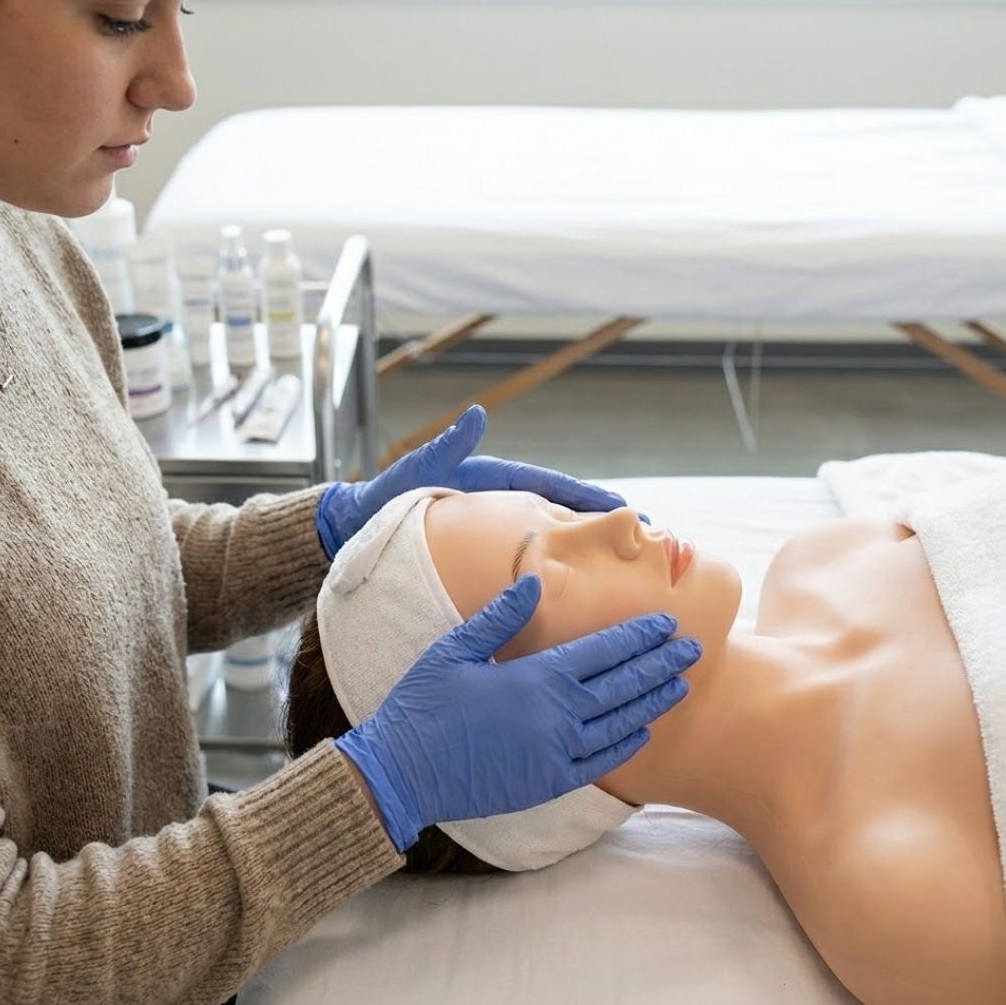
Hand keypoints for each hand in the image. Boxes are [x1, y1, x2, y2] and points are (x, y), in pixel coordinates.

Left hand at [316, 405, 626, 557]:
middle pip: (562, 512)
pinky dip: (557, 567)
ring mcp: (496, 528)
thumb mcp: (419, 469)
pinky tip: (579, 588)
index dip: (587, 496)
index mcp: (494, 480)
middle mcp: (502, 502)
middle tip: (646, 540)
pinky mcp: (486, 551)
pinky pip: (529, 559)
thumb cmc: (389, 496)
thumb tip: (476, 416)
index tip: (622, 507)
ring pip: (551, 538)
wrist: (359, 525)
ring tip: (626, 566)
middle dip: (602, 524)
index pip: (551, 486)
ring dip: (586, 549)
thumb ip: (447, 447)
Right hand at [335, 575, 701, 851]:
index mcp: (537, 677)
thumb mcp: (457, 648)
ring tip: (680, 684)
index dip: (639, 635)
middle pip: (624, 684)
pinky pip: (601, 762)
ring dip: (653, 702)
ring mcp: (556, 752)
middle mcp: (557, 715)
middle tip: (693, 647)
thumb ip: (502, 615)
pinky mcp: (548, 783)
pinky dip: (626, 744)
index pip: (604, 650)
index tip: (667, 622)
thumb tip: (536, 580)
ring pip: (621, 723)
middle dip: (660, 664)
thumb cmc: (423, 703)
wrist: (402, 772)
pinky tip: (643, 730)